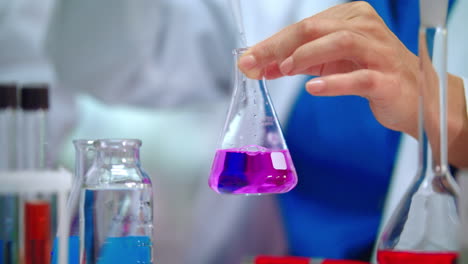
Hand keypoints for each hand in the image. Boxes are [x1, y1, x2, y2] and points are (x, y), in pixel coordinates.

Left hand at [238, 1, 467, 166]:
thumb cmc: (371, 73)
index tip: (247, 59)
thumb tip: (262, 67)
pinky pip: (360, 77)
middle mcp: (365, 28)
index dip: (272, 43)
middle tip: (253, 63)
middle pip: (316, 29)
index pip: (304, 27)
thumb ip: (298, 63)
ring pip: (340, 42)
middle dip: (279, 46)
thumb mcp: (330, 64)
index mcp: (351, 18)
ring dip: (307, 56)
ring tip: (286, 69)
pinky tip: (314, 88)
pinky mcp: (387, 78)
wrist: (414, 95)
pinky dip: (335, 82)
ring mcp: (379, 52)